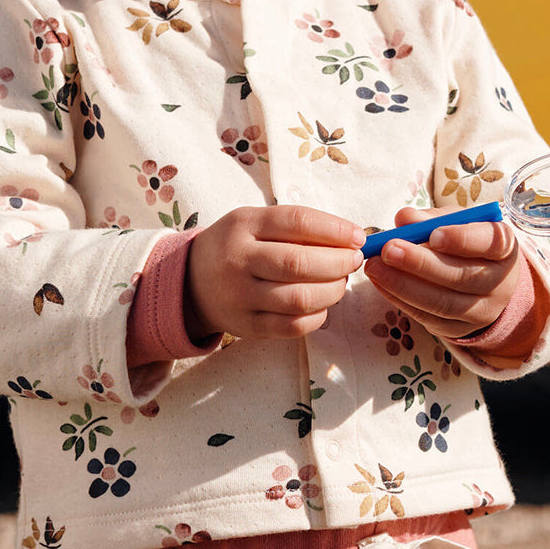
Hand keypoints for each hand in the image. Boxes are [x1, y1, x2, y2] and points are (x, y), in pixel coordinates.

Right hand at [185, 206, 364, 340]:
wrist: (191, 282)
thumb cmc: (237, 247)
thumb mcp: (254, 223)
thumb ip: (295, 227)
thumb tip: (349, 238)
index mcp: (243, 225)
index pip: (297, 222)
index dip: (335, 229)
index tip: (358, 236)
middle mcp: (239, 259)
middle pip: (299, 262)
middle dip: (339, 262)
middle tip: (354, 260)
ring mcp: (241, 296)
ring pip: (300, 298)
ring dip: (333, 290)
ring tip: (340, 282)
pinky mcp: (247, 326)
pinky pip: (293, 326)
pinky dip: (318, 316)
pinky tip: (322, 305)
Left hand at [362, 207, 519, 340]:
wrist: (481, 281)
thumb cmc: (463, 241)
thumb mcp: (453, 222)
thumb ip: (430, 218)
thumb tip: (404, 219)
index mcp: (503, 248)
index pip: (491, 243)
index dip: (462, 239)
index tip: (433, 234)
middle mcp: (499, 283)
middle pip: (462, 277)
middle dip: (420, 263)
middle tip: (388, 249)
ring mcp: (481, 311)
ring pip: (442, 303)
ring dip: (403, 285)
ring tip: (375, 267)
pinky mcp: (459, 329)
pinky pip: (428, 318)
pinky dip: (400, 299)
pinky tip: (380, 282)